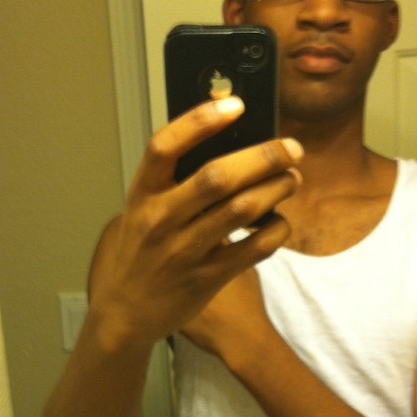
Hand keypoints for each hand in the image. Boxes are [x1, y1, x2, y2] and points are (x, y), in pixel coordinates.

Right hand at [89, 96, 301, 345]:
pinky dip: (276, 230)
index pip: (165, 147)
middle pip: (217, 176)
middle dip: (263, 156)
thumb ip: (173, 178)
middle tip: (291, 147)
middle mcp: (161, 220)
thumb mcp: (143, 208)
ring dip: (276, 188)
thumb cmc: (140, 252)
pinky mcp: (208, 278)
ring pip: (242, 209)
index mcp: (141, 195)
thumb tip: (222, 130)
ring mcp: (184, 251)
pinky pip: (254, 249)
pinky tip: (279, 220)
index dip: (200, 121)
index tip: (236, 104)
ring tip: (291, 178)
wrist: (125, 312)